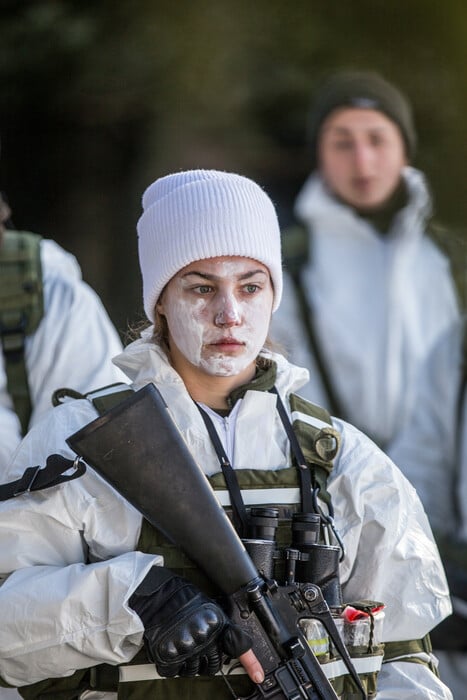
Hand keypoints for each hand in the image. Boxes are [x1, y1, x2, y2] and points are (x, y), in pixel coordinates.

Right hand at [129, 566, 261, 679]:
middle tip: (197, 646)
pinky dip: (173, 665)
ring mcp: (185, 649)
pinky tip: (172, 649)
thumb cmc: (183, 600)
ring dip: (189, 663)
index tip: (259, 676)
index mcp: (216, 626)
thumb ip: (221, 630)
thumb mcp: (210, 609)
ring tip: (183, 645)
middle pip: (213, 666)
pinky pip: (175, 672)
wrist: (158, 597)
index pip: (239, 647)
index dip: (251, 664)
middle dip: (206, 659)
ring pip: (194, 672)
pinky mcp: (168, 656)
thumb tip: (231, 647)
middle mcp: (203, 640)